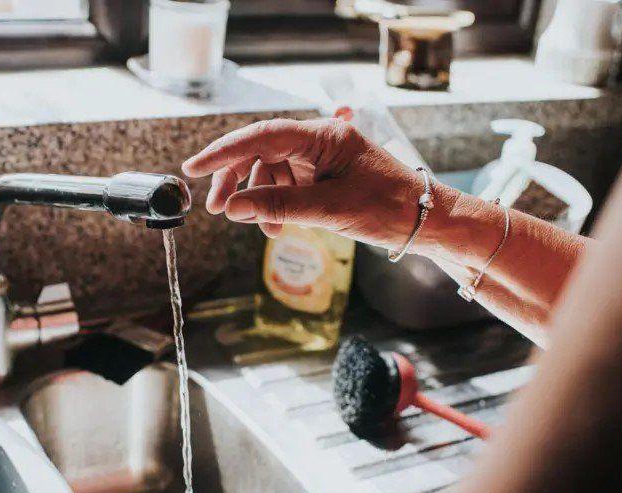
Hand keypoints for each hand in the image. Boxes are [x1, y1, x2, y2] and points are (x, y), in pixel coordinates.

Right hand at [182, 118, 456, 249]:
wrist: (427, 222)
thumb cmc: (390, 209)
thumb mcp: (332, 210)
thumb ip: (279, 207)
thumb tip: (233, 208)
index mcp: (325, 136)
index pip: (263, 135)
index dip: (225, 151)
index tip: (194, 167)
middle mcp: (320, 141)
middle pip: (261, 151)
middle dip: (236, 179)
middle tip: (216, 207)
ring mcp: (321, 159)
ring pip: (271, 172)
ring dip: (259, 200)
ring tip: (265, 229)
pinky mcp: (324, 177)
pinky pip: (287, 186)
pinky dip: (277, 206)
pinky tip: (278, 227)